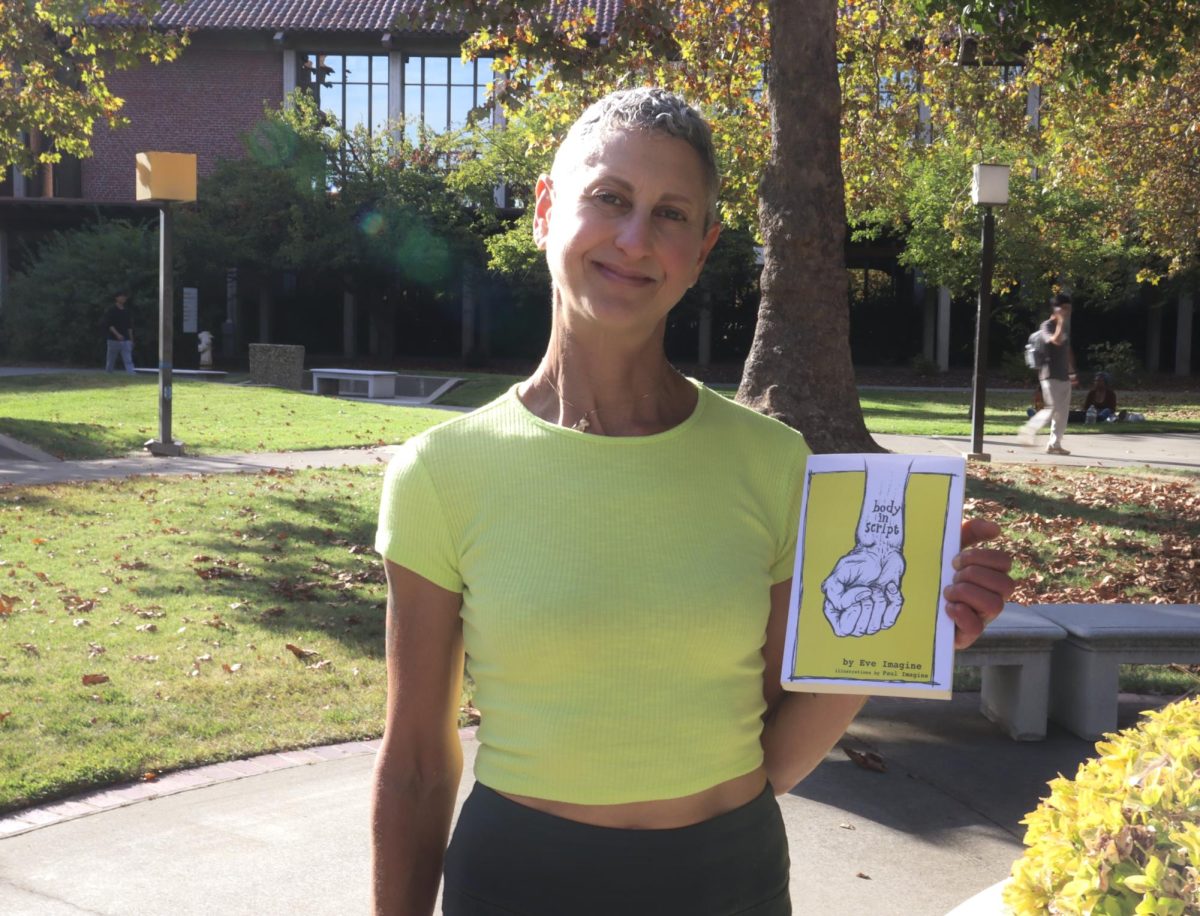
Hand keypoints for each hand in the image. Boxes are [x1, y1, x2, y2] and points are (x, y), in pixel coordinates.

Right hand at [821, 545, 905, 636]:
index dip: (851, 611)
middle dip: (866, 607)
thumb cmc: (860, 561)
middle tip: (868, 588)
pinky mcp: (885, 615)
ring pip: (873, 628)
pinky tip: (889, 587)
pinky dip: (892, 601)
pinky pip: (889, 621)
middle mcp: (850, 616)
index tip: (861, 589)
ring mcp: (868, 617)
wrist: (882, 553)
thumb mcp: (841, 570)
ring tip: (877, 587)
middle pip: (858, 631)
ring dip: (879, 603)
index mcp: (835, 608)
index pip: (842, 629)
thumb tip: (842, 606)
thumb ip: (833, 590)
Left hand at [944, 518, 1014, 648]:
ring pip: (995, 605)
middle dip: (974, 575)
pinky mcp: (967, 636)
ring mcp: (981, 617)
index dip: (982, 557)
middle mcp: (992, 596)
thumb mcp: (949, 549)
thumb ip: (970, 532)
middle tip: (952, 576)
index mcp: (989, 575)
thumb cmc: (936, 573)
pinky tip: (947, 607)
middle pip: (1005, 584)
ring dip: (967, 593)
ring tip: (947, 592)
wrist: (912, 604)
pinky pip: (976, 628)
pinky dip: (962, 614)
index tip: (956, 559)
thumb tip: (996, 529)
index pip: (1005, 562)